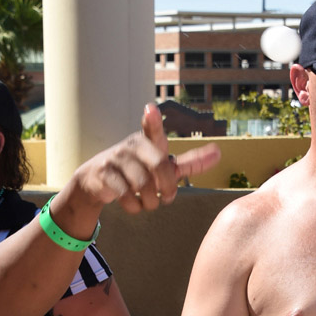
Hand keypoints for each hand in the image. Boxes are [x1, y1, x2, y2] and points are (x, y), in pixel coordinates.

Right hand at [73, 103, 220, 213]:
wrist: (97, 179)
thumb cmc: (138, 169)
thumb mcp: (163, 165)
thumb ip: (189, 162)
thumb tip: (218, 153)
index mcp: (149, 140)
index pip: (152, 128)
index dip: (152, 120)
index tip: (151, 109)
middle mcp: (132, 145)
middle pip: (160, 166)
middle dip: (167, 187)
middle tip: (167, 198)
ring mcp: (116, 157)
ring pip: (143, 185)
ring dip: (150, 202)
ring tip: (149, 203)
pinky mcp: (104, 173)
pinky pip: (125, 195)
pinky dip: (134, 206)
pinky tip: (134, 204)